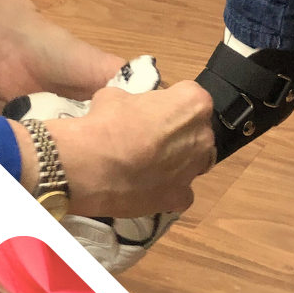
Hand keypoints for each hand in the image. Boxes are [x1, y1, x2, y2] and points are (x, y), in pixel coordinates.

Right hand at [41, 82, 212, 217]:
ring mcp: (195, 169)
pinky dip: (166, 189)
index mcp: (193, 104)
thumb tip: (131, 109)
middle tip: (147, 139)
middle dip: (175, 134)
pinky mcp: (182, 197)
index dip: (169, 104)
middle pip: (195, 132)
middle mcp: (203, 136)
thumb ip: (136, 102)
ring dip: (175, 162)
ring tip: (145, 166)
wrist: (90, 167)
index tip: (151, 112)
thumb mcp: (116, 96)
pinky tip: (145, 187)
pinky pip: (180, 191)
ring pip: (191, 162)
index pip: (189, 98)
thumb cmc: (105, 123)